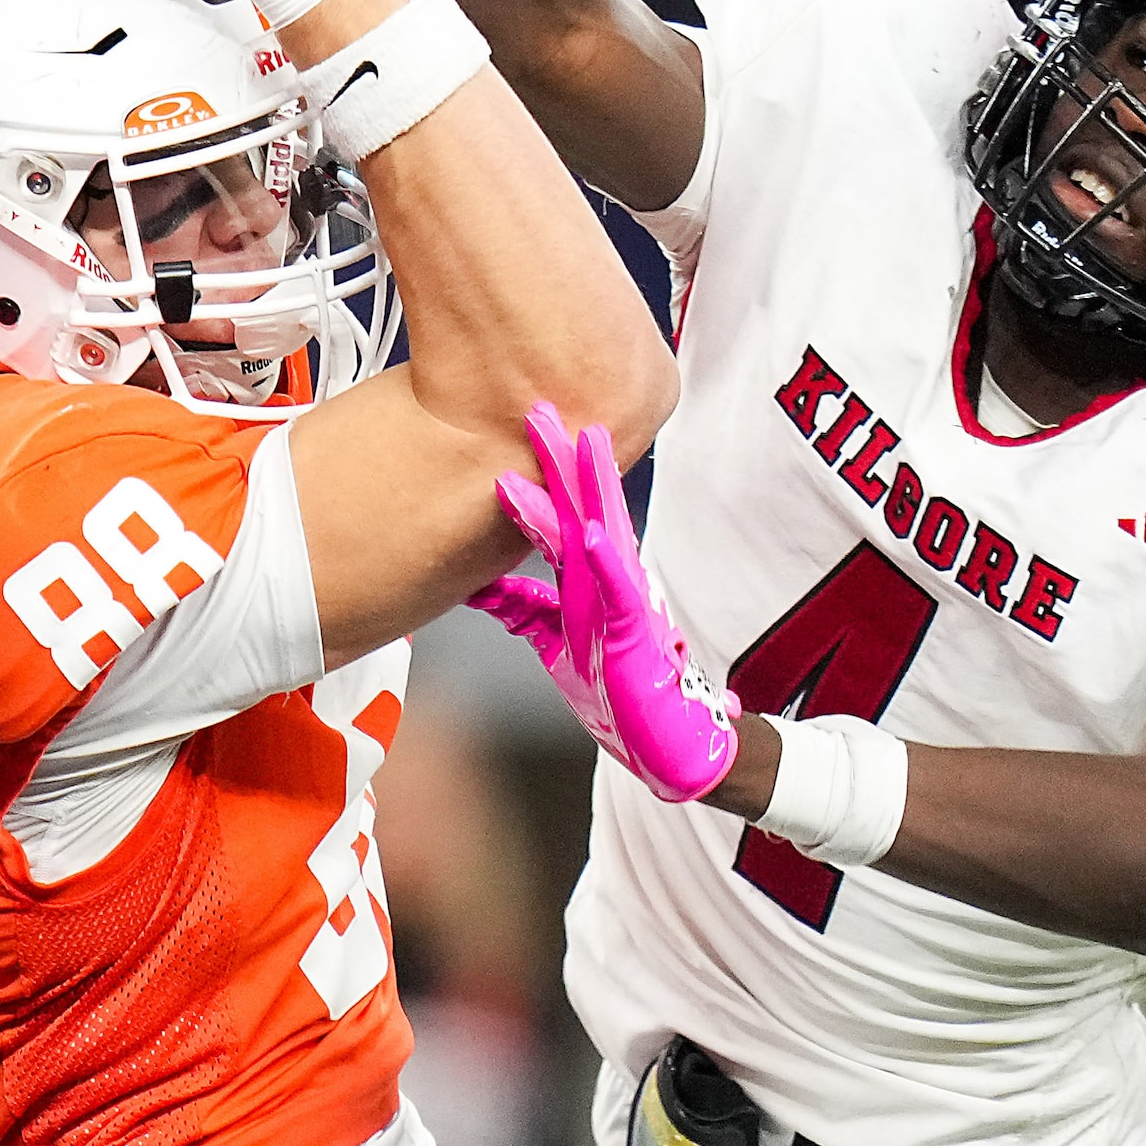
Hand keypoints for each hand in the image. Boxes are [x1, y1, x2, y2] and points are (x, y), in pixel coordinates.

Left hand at [468, 404, 740, 801]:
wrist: (669, 738)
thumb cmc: (616, 687)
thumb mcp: (555, 639)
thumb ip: (521, 606)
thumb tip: (476, 581)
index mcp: (587, 575)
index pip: (560, 512)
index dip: (538, 470)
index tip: (515, 424)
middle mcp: (608, 577)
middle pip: (583, 505)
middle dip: (561, 457)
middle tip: (537, 407)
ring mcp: (625, 600)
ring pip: (606, 532)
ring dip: (592, 488)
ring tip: (580, 443)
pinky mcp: (636, 632)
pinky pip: (620, 591)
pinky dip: (606, 561)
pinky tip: (589, 535)